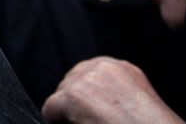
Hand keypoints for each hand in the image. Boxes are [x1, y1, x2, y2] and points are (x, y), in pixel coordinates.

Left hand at [42, 57, 181, 123]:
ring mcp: (88, 79)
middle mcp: (104, 67)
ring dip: (68, 111)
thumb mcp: (135, 100)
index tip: (91, 111)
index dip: (87, 97)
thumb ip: (112, 90)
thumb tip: (91, 100)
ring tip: (86, 123)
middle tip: (88, 121)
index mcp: (122, 68)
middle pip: (71, 80)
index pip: (88, 73)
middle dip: (74, 101)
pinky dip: (57, 121)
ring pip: (61, 94)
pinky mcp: (74, 96)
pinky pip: (50, 108)